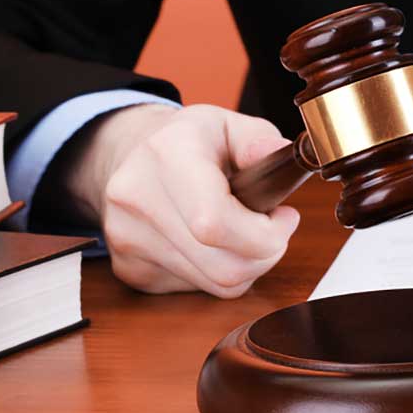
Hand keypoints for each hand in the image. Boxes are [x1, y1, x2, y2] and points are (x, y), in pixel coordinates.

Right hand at [60, 103, 300, 297]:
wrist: (129, 156)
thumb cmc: (188, 141)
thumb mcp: (228, 122)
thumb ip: (258, 138)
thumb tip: (275, 153)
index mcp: (166, 155)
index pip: (214, 222)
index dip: (264, 233)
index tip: (284, 217)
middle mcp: (137, 198)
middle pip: (224, 266)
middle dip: (265, 254)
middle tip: (271, 227)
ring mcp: (128, 239)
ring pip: (216, 284)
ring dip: (246, 265)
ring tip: (243, 230)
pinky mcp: (130, 270)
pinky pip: (197, 290)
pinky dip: (218, 271)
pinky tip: (212, 243)